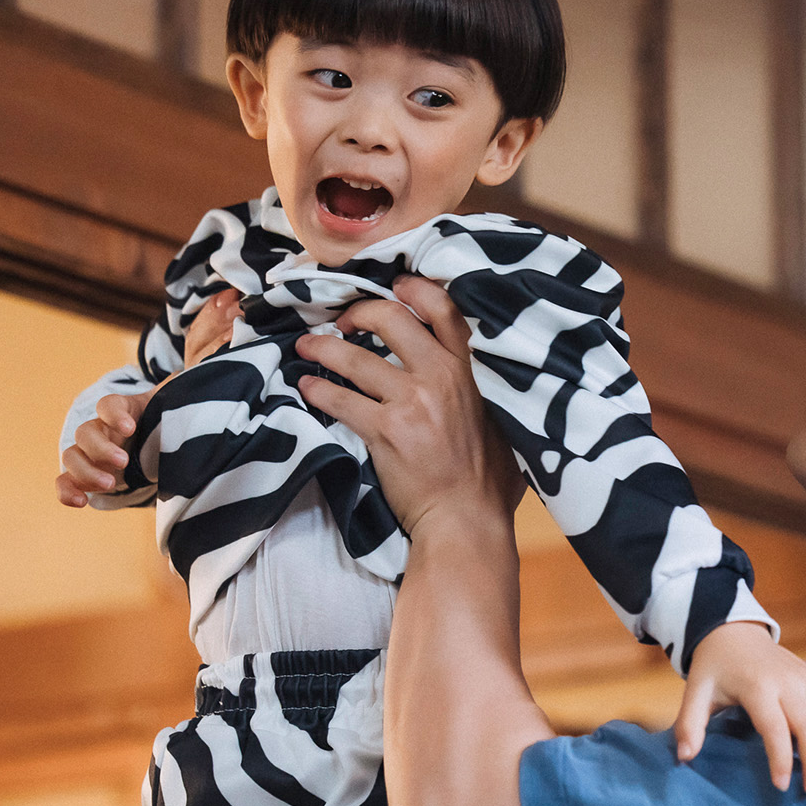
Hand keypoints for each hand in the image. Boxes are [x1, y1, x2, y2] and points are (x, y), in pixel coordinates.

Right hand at [56, 290, 238, 506]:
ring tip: (112, 484)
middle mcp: (107, 429)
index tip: (130, 427)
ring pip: (73, 456)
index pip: (110, 403)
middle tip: (124, 462)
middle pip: (86, 432)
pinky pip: (66, 482)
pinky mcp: (93, 479)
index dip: (114, 414)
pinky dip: (67, 491)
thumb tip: (230, 304)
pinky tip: (80, 502)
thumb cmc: (185, 414)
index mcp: (130, 407)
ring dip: (85, 470)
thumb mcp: (199, 385)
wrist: (180, 450)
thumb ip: (210, 348)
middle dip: (100, 447)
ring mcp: (97, 454)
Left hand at [293, 276, 524, 536]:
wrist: (467, 519)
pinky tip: (307, 387)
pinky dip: (319, 390)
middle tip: (342, 321)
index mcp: (468, 373)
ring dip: (324, 347)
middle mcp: (439, 378)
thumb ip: (482, 393)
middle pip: (391, 319)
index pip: (443, 311)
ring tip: (306, 346)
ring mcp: (410, 402)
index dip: (413, 289)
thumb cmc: (487, 482)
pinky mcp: (384, 431)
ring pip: (356, 358)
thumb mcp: (498, 423)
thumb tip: (473, 380)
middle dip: (359, 312)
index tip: (393, 286)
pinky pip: (341, 400)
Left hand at [674, 622, 805, 794]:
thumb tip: (685, 757)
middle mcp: (787, 682)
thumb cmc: (714, 667)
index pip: (775, 728)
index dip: (780, 759)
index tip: (782, 786)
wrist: (731, 630)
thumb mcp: (696, 691)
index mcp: (758, 689)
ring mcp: (805, 676)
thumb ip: (690, 724)